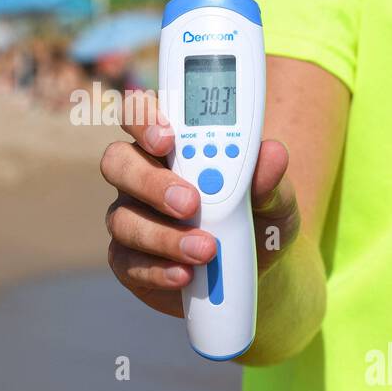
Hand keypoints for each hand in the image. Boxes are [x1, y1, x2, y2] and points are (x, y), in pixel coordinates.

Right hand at [101, 90, 298, 316]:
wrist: (256, 274)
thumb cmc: (257, 220)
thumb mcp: (274, 199)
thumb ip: (268, 178)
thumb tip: (273, 154)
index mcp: (170, 146)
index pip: (140, 115)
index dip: (143, 119)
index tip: (168, 137)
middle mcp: (141, 176)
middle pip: (117, 162)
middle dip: (150, 180)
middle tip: (189, 202)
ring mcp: (131, 218)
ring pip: (122, 218)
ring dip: (163, 235)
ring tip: (206, 250)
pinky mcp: (129, 261)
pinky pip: (128, 263)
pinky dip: (158, 269)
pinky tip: (185, 275)